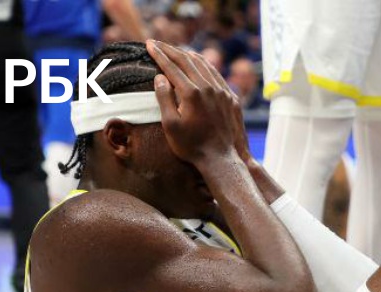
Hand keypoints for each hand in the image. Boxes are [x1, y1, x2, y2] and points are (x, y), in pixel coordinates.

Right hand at [146, 40, 242, 164]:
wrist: (222, 159)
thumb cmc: (192, 146)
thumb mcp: (170, 125)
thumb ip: (164, 98)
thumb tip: (160, 77)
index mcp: (191, 93)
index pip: (171, 67)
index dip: (159, 54)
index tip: (148, 44)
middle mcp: (209, 88)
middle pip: (187, 61)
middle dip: (170, 50)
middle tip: (157, 43)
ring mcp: (222, 92)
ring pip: (204, 64)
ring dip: (187, 55)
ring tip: (175, 50)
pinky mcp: (231, 98)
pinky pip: (216, 75)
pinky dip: (204, 65)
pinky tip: (198, 64)